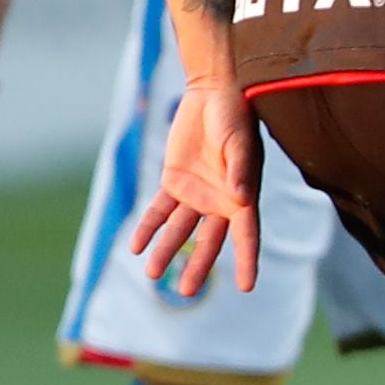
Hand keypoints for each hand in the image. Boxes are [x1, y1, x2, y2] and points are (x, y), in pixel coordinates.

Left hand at [133, 72, 266, 294]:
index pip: (247, 234)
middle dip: (198, 266)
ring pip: (180, 231)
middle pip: (209, 241)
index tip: (247, 286)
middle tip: (186, 291)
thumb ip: (240, 168)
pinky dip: (148, 228)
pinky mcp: (174, 182)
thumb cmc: (234, 114)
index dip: (247, 260)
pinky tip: (136, 246)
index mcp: (243, 194)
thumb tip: (242, 197)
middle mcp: (221, 200)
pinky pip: (159, 211)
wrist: (212, 92)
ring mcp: (196, 193)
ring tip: (153, 275)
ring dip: (167, 251)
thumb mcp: (237, 140)